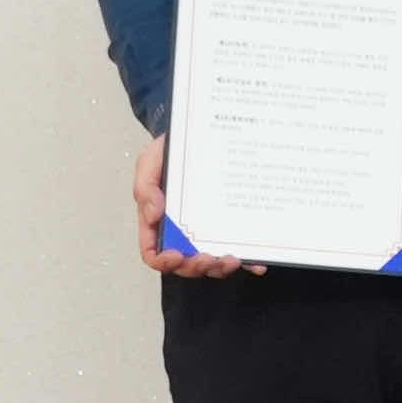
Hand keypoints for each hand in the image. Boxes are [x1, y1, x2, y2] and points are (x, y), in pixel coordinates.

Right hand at [134, 135, 260, 277]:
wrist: (200, 135)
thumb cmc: (170, 151)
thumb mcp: (150, 161)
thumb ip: (145, 188)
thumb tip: (153, 214)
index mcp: (158, 222)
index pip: (154, 252)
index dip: (163, 261)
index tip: (176, 255)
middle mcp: (182, 232)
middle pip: (185, 263)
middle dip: (197, 267)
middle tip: (209, 258)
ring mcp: (206, 231)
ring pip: (211, 262)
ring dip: (220, 268)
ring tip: (232, 258)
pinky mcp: (228, 227)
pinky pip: (237, 249)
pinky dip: (246, 261)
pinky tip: (256, 262)